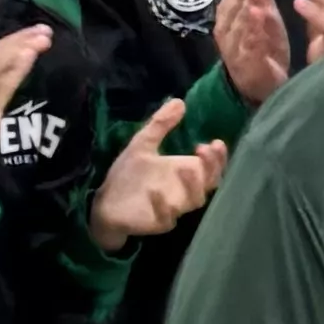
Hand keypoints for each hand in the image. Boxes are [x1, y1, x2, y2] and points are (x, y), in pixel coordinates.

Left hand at [90, 97, 230, 250]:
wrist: (104, 203)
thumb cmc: (128, 176)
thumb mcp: (142, 145)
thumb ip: (160, 125)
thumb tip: (179, 101)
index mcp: (185, 173)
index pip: (212, 167)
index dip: (219, 157)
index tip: (215, 141)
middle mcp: (185, 191)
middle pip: (211, 183)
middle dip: (212, 167)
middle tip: (205, 150)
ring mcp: (174, 208)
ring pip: (194, 201)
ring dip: (193, 184)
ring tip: (185, 168)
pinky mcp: (157, 222)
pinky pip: (166, 218)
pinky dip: (163, 206)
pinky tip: (155, 191)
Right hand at [214, 0, 294, 104]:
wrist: (260, 86)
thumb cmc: (262, 45)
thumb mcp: (264, 14)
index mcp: (230, 15)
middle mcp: (227, 28)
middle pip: (236, 1)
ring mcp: (234, 46)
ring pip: (240, 20)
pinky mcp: (245, 63)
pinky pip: (248, 43)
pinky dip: (252, 29)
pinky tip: (258, 14)